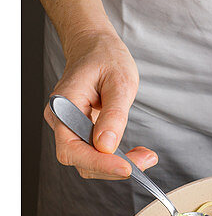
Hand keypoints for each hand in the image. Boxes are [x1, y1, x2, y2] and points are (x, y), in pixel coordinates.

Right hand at [42, 28, 155, 179]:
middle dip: (112, 166)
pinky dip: (114, 157)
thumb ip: (113, 114)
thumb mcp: (119, 81)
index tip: (126, 168)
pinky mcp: (81, 130)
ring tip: (145, 158)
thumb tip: (106, 145)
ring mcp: (69, 126)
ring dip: (116, 164)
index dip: (98, 162)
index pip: (72, 147)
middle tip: (146, 162)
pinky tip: (135, 154)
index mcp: (63, 106)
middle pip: (79, 158)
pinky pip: (94, 151)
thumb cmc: (106, 57)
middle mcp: (61, 120)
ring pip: (87, 159)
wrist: (96, 47)